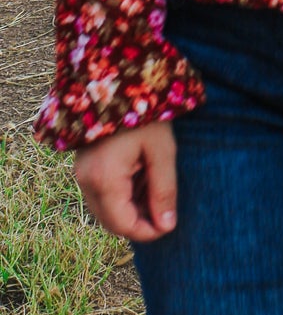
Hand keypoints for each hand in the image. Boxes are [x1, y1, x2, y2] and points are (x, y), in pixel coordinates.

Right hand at [73, 122, 177, 242]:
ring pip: (105, 210)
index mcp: (104, 179)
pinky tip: (142, 179)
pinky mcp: (84, 167)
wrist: (116, 81)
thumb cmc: (145, 115)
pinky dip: (121, 197)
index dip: (147, 232)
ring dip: (130, 210)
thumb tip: (167, 226)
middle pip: (111, 222)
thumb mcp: (162, 152)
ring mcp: (81, 174)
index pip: (123, 225)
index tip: (170, 226)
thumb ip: (163, 191)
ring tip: (155, 188)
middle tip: (165, 211)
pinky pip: (101, 195)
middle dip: (139, 223)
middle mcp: (86, 181)